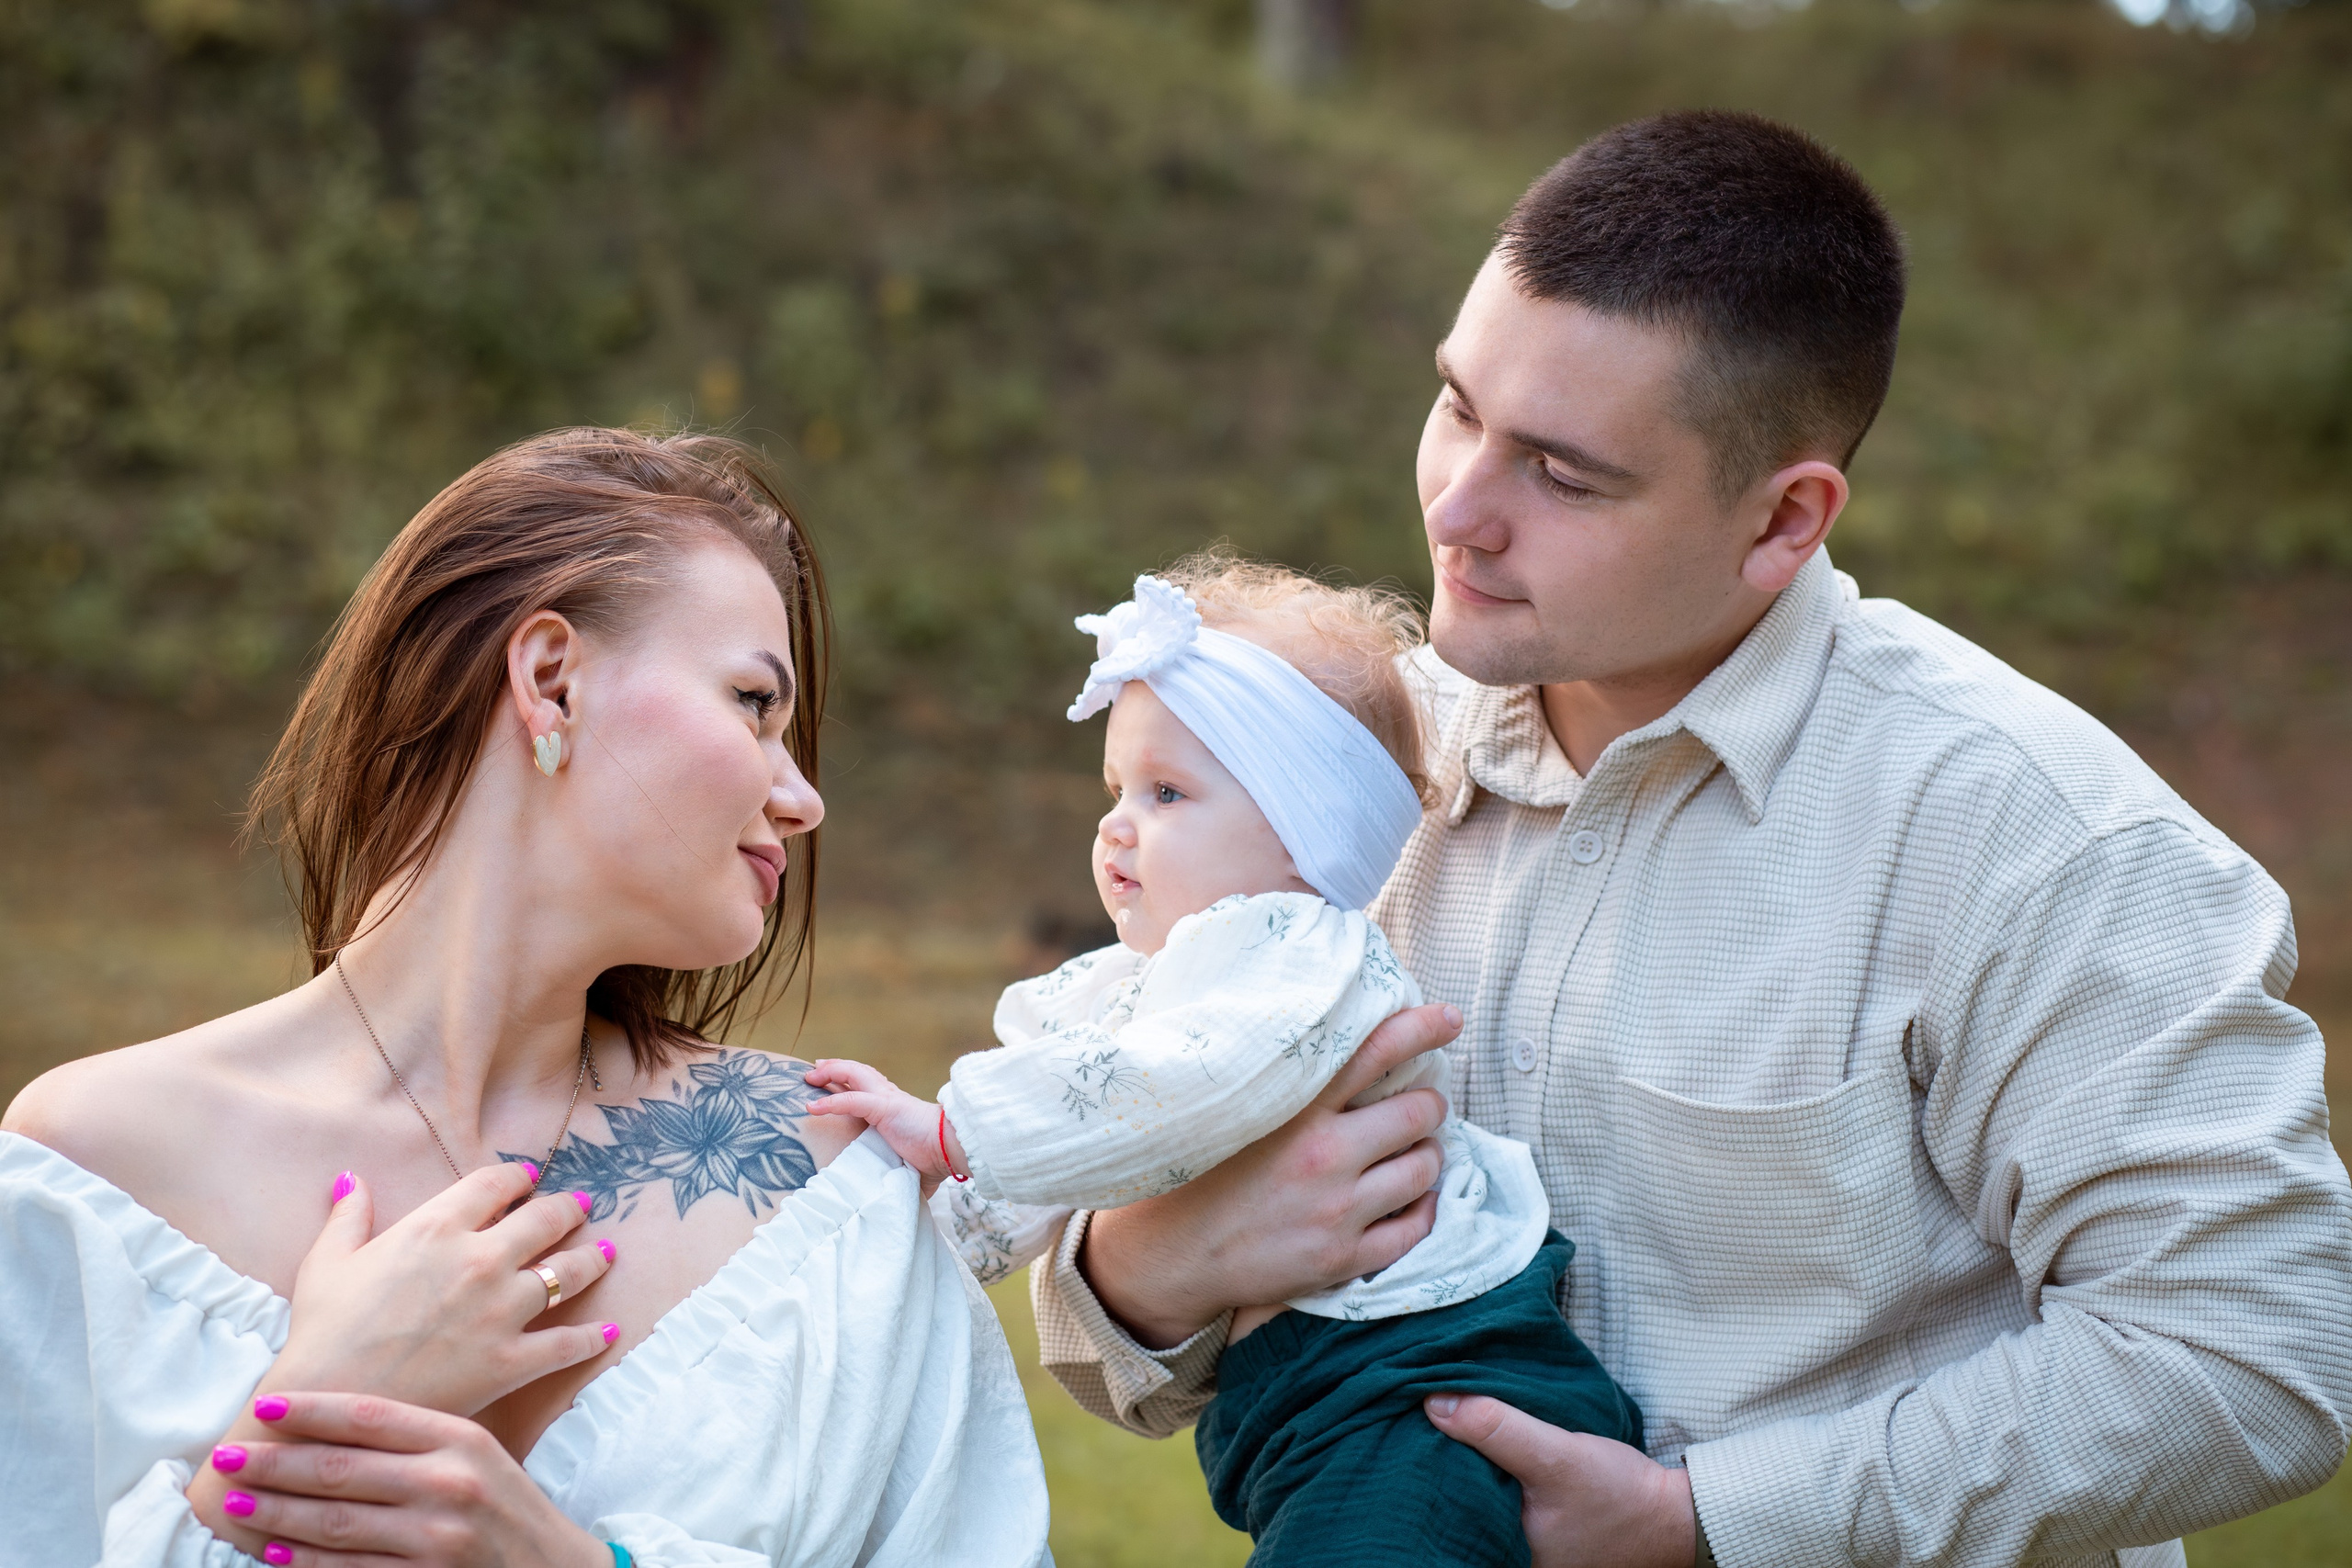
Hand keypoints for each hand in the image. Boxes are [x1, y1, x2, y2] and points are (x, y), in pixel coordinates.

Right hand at [189, 1164, 617, 1535]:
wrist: (330, 1400)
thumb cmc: (323, 1331)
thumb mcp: (327, 1262)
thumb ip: (348, 1216)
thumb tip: (350, 1178)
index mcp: (437, 1226)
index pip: (495, 1184)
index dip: (518, 1177)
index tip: (530, 1177)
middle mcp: (480, 1259)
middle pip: (545, 1220)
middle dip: (567, 1209)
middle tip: (581, 1205)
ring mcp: (501, 1310)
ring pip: (568, 1273)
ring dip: (592, 1261)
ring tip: (606, 1253)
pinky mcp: (511, 1361)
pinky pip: (567, 1343)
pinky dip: (591, 1337)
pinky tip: (607, 1331)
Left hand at [194, 1391, 608, 1566]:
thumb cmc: (508, 1508)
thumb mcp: (479, 1458)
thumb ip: (418, 1441)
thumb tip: (332, 1427)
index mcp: (462, 1440)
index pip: (371, 1416)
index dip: (312, 1410)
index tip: (266, 1405)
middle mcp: (450, 1484)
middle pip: (341, 1469)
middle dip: (275, 1464)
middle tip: (228, 1458)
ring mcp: (437, 1538)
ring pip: (335, 1523)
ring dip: (278, 1515)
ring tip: (238, 1506)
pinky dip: (306, 1561)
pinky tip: (276, 1552)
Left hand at [804, 1058, 956, 1191]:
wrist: (951, 1148)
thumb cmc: (936, 1157)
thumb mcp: (911, 1164)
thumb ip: (901, 1174)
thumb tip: (898, 1197)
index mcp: (893, 1108)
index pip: (866, 1088)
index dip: (848, 1082)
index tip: (829, 1084)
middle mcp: (889, 1097)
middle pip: (858, 1072)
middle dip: (835, 1068)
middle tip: (815, 1071)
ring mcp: (886, 1099)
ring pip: (854, 1074)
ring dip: (831, 1072)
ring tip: (811, 1075)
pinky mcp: (884, 1108)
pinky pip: (852, 1100)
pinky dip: (831, 1102)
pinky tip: (812, 1106)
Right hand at [1079, 1003, 1457, 1347]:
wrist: (1171, 1254)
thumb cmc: (1201, 1172)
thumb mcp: (1236, 1110)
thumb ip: (1287, 1082)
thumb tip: (1336, 1041)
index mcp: (1295, 1109)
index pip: (1374, 1051)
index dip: (1421, 1028)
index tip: (1449, 1019)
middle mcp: (1323, 1155)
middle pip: (1418, 1113)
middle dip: (1428, 1105)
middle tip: (1420, 1105)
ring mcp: (1336, 1210)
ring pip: (1424, 1168)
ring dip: (1428, 1155)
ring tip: (1411, 1152)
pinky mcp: (1341, 1258)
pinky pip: (1414, 1229)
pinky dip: (1421, 1209)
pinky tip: (1408, 1200)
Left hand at [1424, 1395, 1695, 1567]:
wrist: (1674, 1517)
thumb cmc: (1619, 1496)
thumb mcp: (1555, 1457)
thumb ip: (1498, 1430)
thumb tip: (1434, 1402)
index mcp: (1498, 1554)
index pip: (1438, 1506)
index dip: (1423, 1464)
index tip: (1412, 1422)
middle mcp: (1502, 1555)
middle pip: (1453, 1500)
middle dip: (1442, 1461)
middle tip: (1427, 1413)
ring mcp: (1517, 1545)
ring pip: (1473, 1496)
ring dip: (1466, 1461)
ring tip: (1451, 1418)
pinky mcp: (1531, 1529)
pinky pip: (1495, 1496)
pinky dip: (1488, 1469)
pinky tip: (1482, 1440)